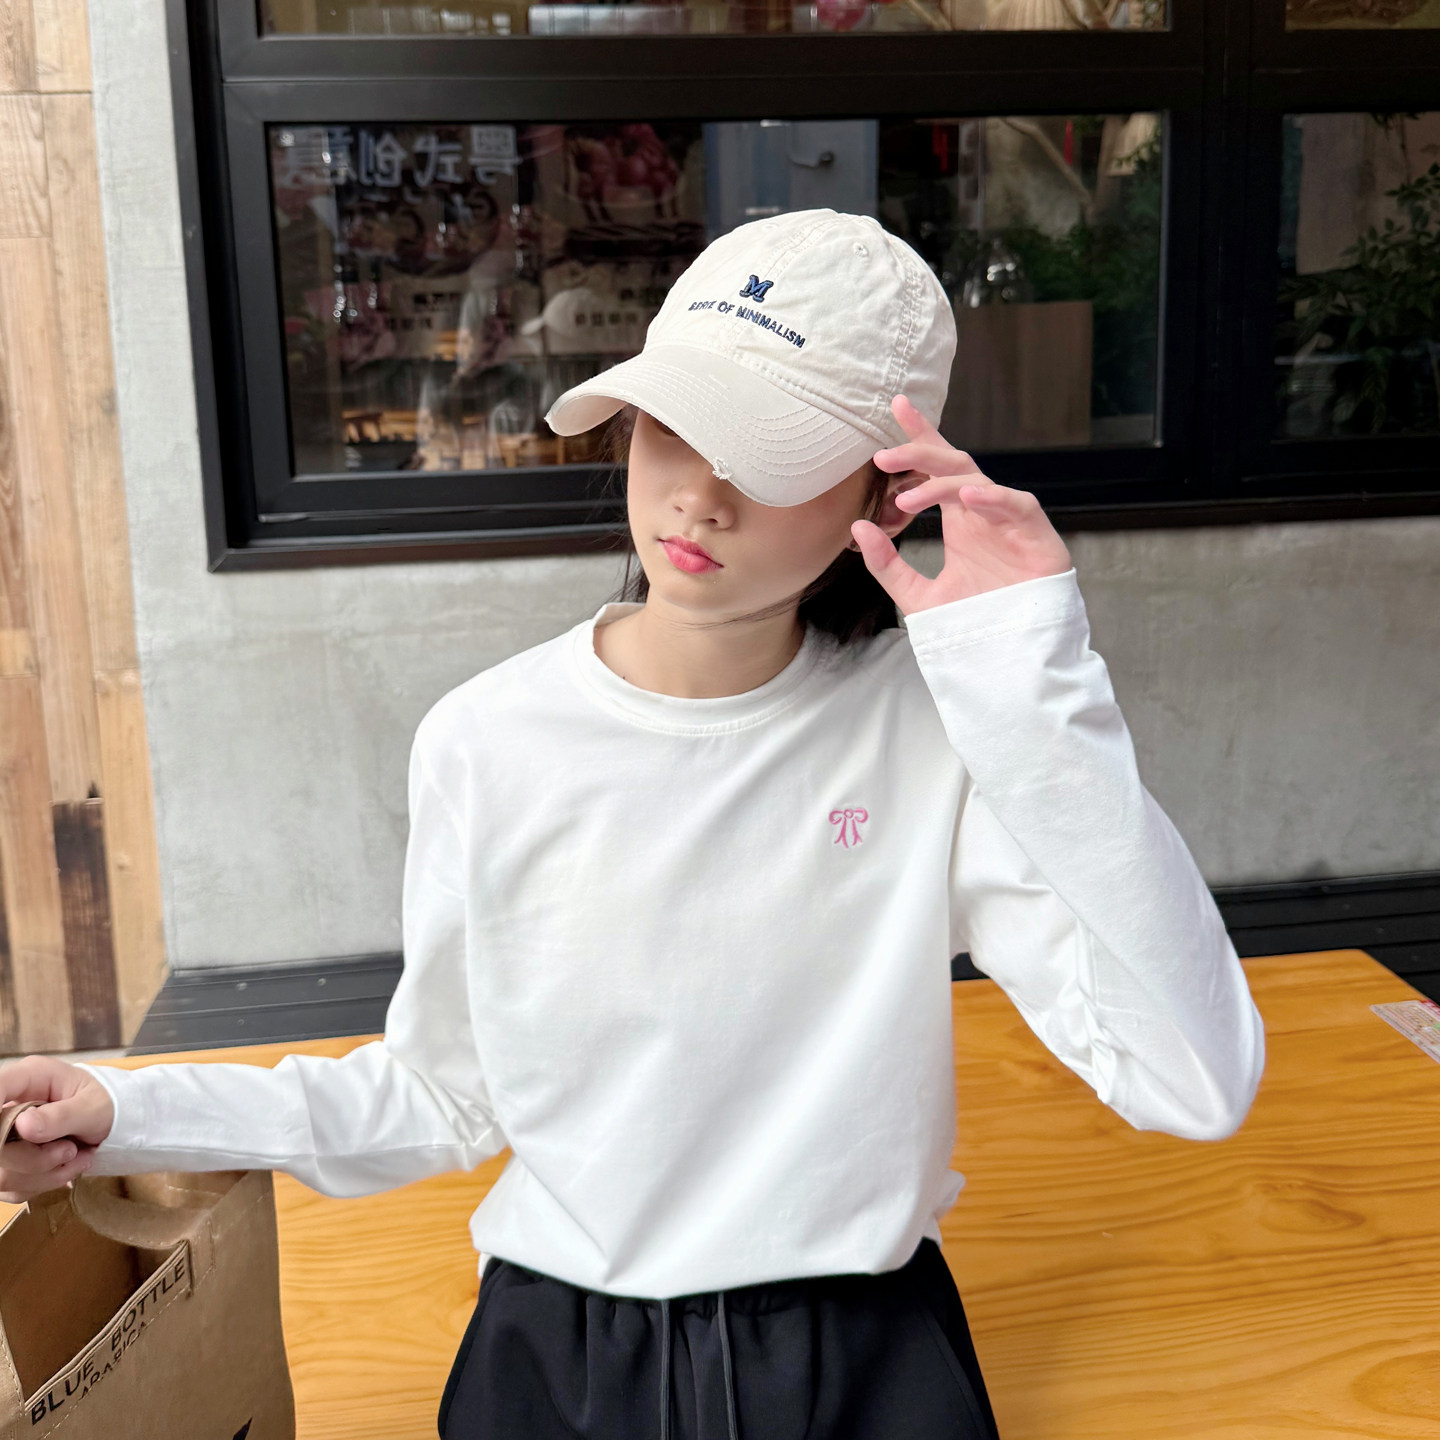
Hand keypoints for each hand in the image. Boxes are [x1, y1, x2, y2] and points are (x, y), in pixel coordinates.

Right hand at [0, 1055, 113, 1202]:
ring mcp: (6, 1135)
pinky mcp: (9, 1163)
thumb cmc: (106, 1103)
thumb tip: (23, 1126)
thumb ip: (61, 1116)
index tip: (19, 1133)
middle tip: (70, 1150)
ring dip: (44, 1173)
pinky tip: (67, 1167)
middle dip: (34, 1158)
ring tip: (75, 1156)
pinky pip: (12, 1188)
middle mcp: (11, 1104)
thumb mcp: (93, 1107)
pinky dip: (43, 1183)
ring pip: (2, 1172)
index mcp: (30, 1078)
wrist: (115, 1123)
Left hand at [851, 395, 1072, 616]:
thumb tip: (857, 527)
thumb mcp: (918, 597)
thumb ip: (887, 565)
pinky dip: (991, 498)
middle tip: (881, 455)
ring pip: (975, 479)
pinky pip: (1015, 504)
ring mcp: (1008, 520)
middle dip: (918, 451)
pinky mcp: (1035, 534)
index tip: (895, 407)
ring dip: (940, 481)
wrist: (1013, 654)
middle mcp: (982, 512)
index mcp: (958, 519)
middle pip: (952, 463)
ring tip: (906, 495)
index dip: (919, 435)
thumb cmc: (975, 622)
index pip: (936, 466)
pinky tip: (966, 498)